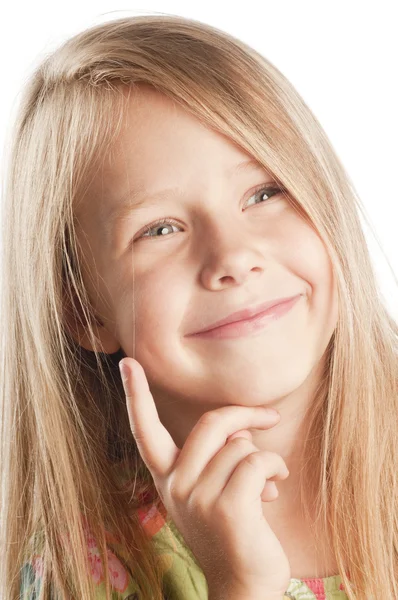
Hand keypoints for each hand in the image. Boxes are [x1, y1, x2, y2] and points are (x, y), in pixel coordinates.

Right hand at [119, 358, 290, 598]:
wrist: (242, 584)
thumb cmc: (230, 531)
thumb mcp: (211, 491)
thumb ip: (216, 458)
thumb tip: (243, 434)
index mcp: (167, 477)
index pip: (145, 431)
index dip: (136, 395)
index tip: (127, 363)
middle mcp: (175, 485)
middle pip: (211, 423)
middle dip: (244, 414)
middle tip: (269, 417)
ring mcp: (198, 497)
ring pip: (241, 446)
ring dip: (265, 457)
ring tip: (269, 479)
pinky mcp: (227, 507)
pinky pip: (257, 460)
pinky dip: (275, 466)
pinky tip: (277, 485)